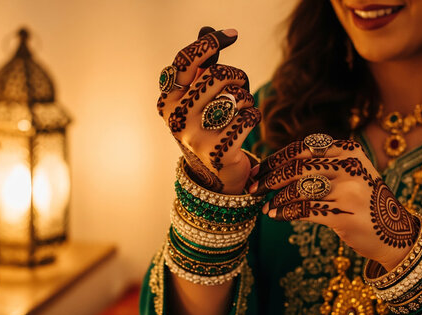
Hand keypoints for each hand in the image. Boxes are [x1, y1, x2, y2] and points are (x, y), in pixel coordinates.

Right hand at [157, 27, 260, 194]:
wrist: (213, 176)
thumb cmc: (206, 129)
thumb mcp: (197, 99)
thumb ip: (201, 68)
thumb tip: (206, 30)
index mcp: (167, 101)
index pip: (186, 60)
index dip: (210, 43)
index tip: (232, 34)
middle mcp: (177, 118)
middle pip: (218, 75)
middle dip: (237, 77)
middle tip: (239, 87)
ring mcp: (196, 136)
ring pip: (236, 95)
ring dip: (246, 98)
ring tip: (241, 109)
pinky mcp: (219, 151)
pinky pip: (248, 116)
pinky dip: (254, 116)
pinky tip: (247, 124)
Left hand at [248, 139, 417, 268]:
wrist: (394, 232)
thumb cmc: (362, 201)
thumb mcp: (348, 173)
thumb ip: (319, 165)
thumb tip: (273, 168)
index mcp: (348, 151)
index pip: (302, 149)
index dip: (275, 160)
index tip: (256, 170)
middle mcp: (350, 166)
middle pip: (297, 168)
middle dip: (270, 178)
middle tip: (252, 188)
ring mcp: (349, 190)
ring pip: (299, 189)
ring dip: (276, 198)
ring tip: (264, 205)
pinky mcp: (345, 214)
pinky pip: (305, 210)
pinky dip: (285, 212)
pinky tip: (275, 215)